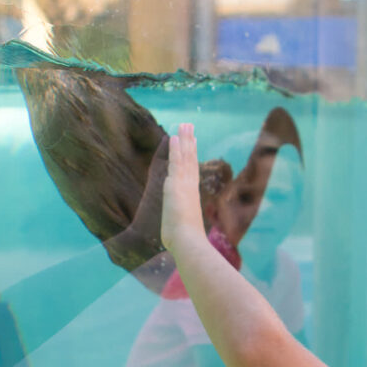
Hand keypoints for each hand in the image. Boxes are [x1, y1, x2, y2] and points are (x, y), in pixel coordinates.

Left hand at [161, 124, 205, 251]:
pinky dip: (176, 149)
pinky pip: (176, 162)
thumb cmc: (187, 242)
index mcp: (192, 196)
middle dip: (190, 142)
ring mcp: (184, 184)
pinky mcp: (176, 184)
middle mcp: (190, 187)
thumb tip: (187, 238)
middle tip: (190, 126)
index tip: (192, 143)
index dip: (192, 156)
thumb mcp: (186, 231)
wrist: (188, 241)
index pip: (191, 172)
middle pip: (190, 160)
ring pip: (185, 157)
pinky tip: (174, 137)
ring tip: (184, 124)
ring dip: (184, 140)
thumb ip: (185, 229)